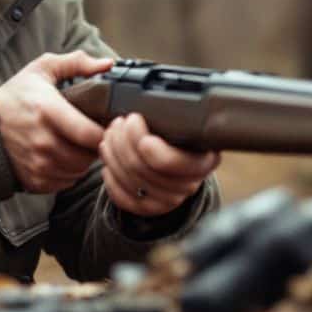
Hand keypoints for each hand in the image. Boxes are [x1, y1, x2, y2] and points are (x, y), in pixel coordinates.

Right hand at [0, 51, 112, 193]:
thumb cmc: (16, 95)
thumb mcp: (42, 69)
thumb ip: (77, 62)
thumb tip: (108, 64)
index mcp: (48, 110)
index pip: (90, 134)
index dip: (105, 131)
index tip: (106, 125)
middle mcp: (42, 141)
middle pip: (87, 155)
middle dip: (94, 145)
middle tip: (90, 134)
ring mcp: (37, 163)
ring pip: (78, 170)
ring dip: (82, 159)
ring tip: (76, 144)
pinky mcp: (34, 180)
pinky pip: (66, 182)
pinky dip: (68, 171)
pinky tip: (62, 156)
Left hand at [100, 113, 220, 216]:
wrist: (174, 157)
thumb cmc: (176, 132)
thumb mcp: (182, 120)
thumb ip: (174, 114)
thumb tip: (156, 103)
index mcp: (203, 160)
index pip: (172, 161)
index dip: (147, 144)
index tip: (132, 119)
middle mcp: (190, 184)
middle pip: (144, 168)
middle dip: (123, 141)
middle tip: (119, 121)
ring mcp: (170, 200)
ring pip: (131, 181)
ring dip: (113, 156)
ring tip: (109, 137)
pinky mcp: (150, 208)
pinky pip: (124, 199)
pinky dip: (112, 180)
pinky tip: (108, 165)